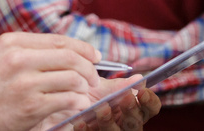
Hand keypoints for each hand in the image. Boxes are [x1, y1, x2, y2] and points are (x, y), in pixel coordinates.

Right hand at [0, 32, 103, 130]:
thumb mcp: (1, 56)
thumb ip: (29, 49)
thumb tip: (69, 50)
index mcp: (12, 42)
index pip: (59, 40)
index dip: (82, 47)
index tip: (94, 56)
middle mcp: (19, 58)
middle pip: (70, 56)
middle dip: (89, 68)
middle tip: (94, 78)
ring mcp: (25, 82)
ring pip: (72, 78)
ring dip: (84, 87)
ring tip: (83, 93)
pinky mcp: (31, 105)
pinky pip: (67, 99)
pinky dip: (77, 102)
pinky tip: (75, 104)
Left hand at [37, 76, 161, 130]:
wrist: (53, 113)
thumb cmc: (79, 99)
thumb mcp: (98, 91)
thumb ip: (116, 87)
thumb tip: (139, 78)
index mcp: (129, 110)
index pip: (149, 108)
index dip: (150, 100)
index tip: (142, 90)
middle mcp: (123, 125)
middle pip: (137, 123)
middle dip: (132, 111)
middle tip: (124, 98)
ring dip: (110, 121)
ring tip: (100, 108)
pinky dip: (89, 130)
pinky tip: (80, 122)